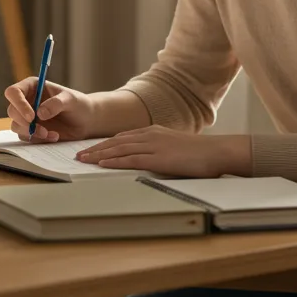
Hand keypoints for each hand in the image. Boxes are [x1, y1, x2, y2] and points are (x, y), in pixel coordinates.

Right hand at [3, 77, 99, 142]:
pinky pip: (27, 137)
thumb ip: (56, 103)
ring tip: (50, 134)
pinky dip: (39, 139)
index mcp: (32, 87)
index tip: (31, 116)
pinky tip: (54, 136)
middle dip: (25, 123)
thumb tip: (40, 114)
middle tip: (42, 130)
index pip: (13, 92)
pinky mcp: (31, 130)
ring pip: (16, 126)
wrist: (86, 121)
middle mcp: (26, 101)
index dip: (18, 104)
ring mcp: (27, 117)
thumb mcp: (71, 100)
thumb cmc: (78, 104)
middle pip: (12, 111)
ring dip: (31, 133)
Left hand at [76, 126, 250, 177]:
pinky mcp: (158, 157)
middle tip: (79, 154)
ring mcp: (153, 145)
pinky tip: (102, 163)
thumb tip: (148, 161)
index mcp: (154, 132)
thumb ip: (159, 152)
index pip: (123, 137)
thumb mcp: (175, 148)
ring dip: (99, 154)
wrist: (217, 151)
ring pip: (119, 148)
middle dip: (96, 148)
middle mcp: (150, 135)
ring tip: (84, 160)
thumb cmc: (200, 153)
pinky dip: (113, 160)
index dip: (105, 143)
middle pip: (116, 141)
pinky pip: (130, 158)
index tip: (92, 148)